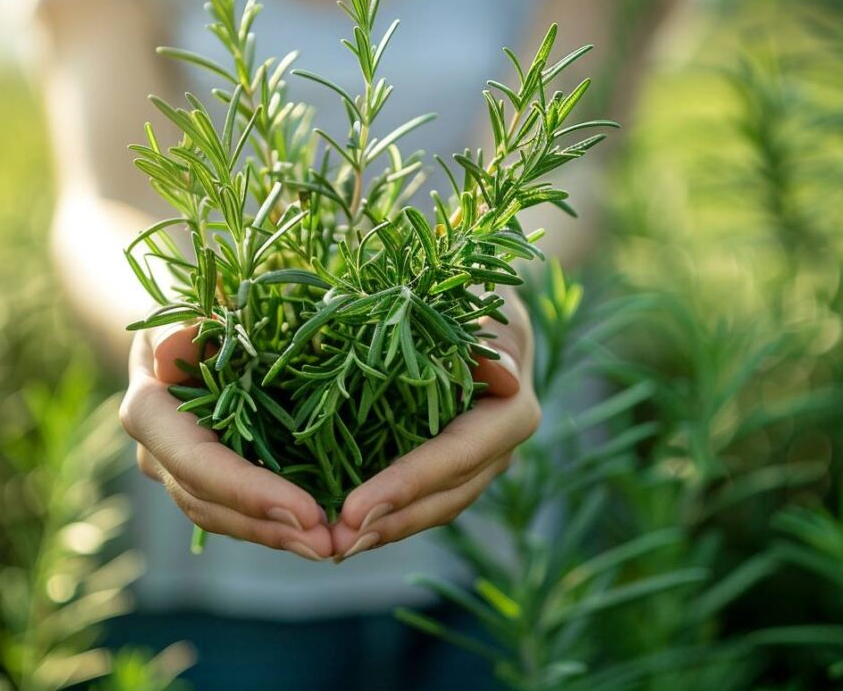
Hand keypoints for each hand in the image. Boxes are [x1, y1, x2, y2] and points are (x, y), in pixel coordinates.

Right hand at [119, 323, 333, 560]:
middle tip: (329, 544)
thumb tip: (182, 346)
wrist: (179, 334)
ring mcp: (181, 474)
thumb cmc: (188, 313)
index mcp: (150, 414)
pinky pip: (241, 512)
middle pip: (211, 505)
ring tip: (332, 547)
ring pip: (225, 518)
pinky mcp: (211, 481)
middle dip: (269, 528)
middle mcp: (159, 456)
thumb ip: (181, 328)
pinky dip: (279, 525)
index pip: (199, 465)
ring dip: (277, 537)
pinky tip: (321, 534)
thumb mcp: (182, 309)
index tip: (306, 512)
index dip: (251, 493)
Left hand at [329, 292, 539, 561]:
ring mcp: (475, 464)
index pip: (455, 457)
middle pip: (444, 497)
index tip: (354, 510)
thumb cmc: (478, 294)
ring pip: (432, 509)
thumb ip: (491, 339)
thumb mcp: (486, 305)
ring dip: (384, 530)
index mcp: (511, 413)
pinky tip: (343, 531)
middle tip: (334, 541)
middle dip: (389, 522)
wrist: (484, 301)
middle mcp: (497, 449)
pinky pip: (419, 500)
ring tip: (332, 547)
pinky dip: (385, 516)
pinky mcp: (449, 467)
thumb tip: (504, 374)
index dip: (406, 485)